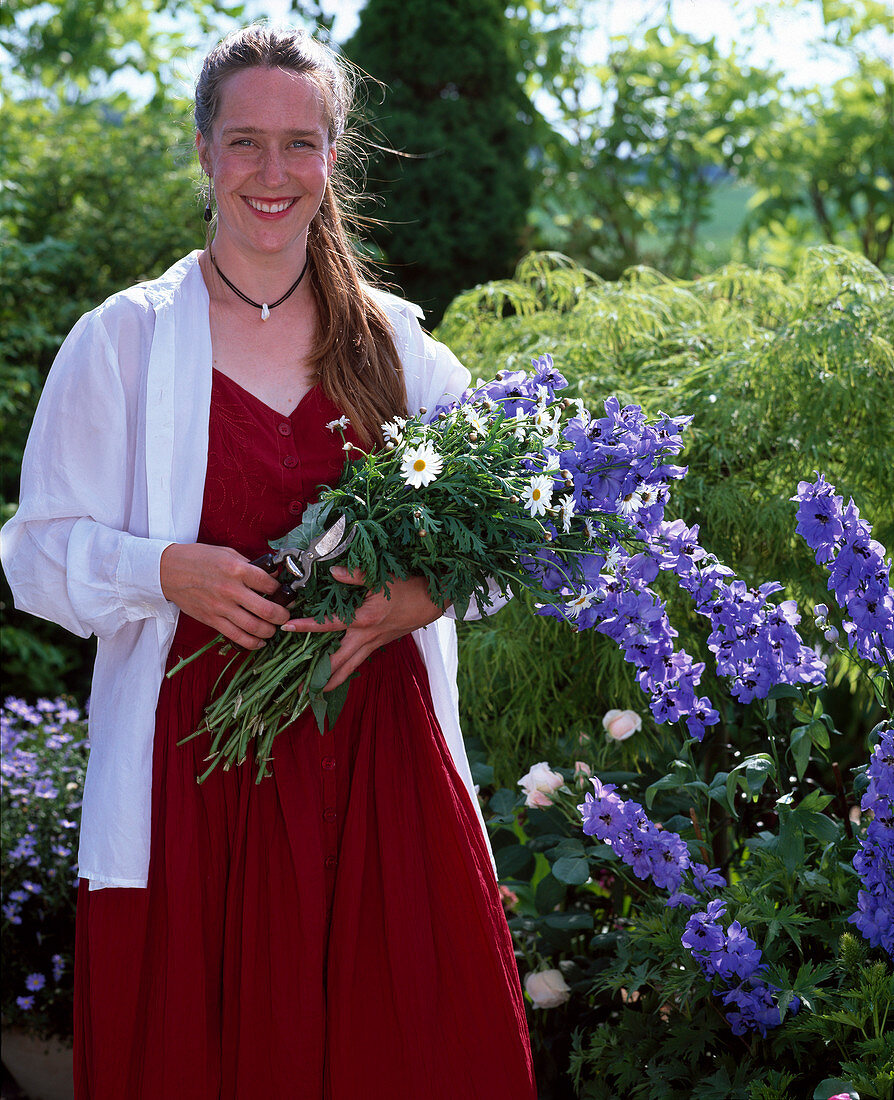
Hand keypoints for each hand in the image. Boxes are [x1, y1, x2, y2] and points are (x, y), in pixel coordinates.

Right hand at [160, 543, 290, 648]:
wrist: (168, 570)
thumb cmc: (199, 559)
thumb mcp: (228, 554)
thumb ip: (251, 565)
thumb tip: (273, 575)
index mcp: (237, 569)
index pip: (270, 584)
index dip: (281, 590)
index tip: (284, 593)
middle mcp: (231, 590)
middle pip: (267, 610)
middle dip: (282, 615)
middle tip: (285, 615)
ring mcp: (221, 607)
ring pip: (255, 627)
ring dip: (270, 631)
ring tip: (274, 628)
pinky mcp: (212, 620)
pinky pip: (237, 637)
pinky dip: (252, 643)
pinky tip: (260, 641)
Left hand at [281, 567, 445, 689]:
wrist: (433, 601)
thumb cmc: (408, 588)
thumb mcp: (382, 578)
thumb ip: (355, 575)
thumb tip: (334, 572)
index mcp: (364, 618)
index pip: (329, 623)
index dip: (307, 626)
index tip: (287, 627)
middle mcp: (366, 637)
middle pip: (338, 662)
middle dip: (318, 676)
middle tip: (298, 687)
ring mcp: (373, 644)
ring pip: (349, 668)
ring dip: (331, 682)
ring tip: (313, 692)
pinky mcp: (378, 645)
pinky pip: (358, 662)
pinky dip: (345, 672)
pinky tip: (335, 676)